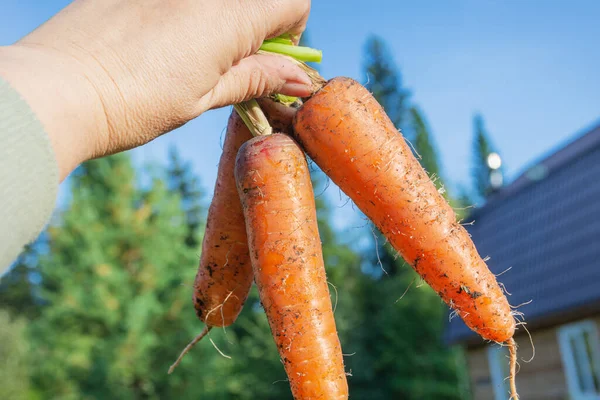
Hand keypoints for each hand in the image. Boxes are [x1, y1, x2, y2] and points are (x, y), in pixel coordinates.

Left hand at [0, 0, 311, 180]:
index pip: (294, 3)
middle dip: (256, 27)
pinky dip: (187, 12)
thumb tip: (300, 80)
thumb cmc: (134, 101)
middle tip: (226, 63)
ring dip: (221, 20)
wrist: (61, 87)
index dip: (290, 36)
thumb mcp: (206, 96)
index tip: (266, 63)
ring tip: (187, 54)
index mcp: (229, 14)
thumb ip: (257, 77)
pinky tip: (160, 40)